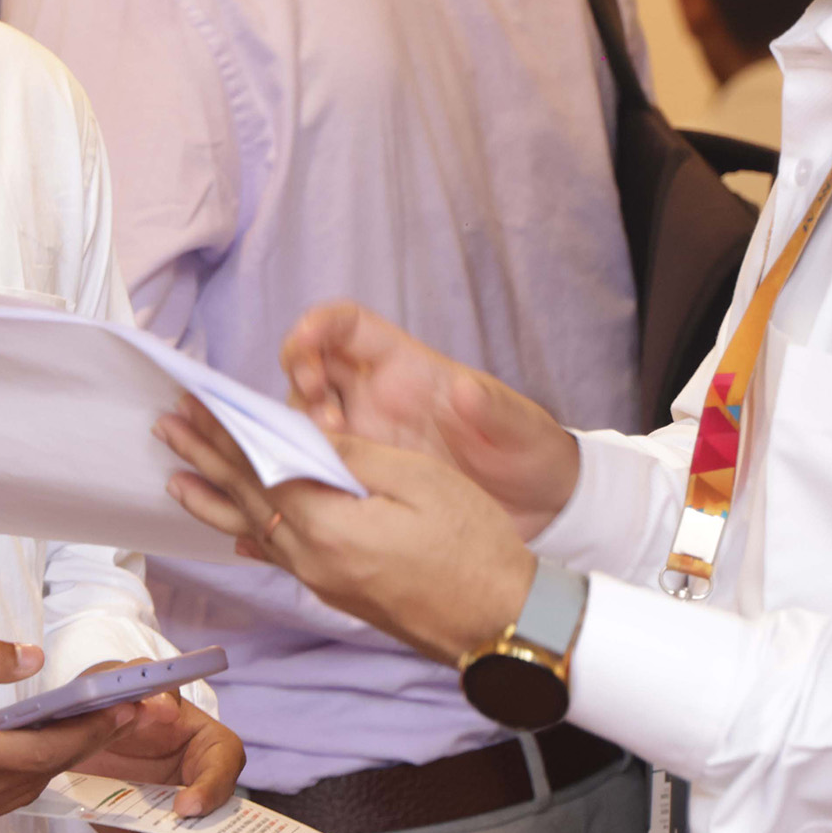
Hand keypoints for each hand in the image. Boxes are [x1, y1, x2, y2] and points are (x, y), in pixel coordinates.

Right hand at [0, 640, 134, 832]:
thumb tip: (33, 659)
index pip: (43, 749)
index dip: (91, 729)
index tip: (126, 705)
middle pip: (43, 772)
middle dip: (87, 741)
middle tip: (123, 707)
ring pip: (27, 788)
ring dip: (61, 757)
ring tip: (92, 721)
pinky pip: (5, 798)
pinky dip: (31, 770)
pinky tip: (42, 742)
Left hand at [71, 691, 242, 832]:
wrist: (74, 737)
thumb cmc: (110, 701)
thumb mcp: (120, 680)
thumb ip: (143, 682)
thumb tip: (164, 704)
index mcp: (205, 743)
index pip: (226, 764)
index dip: (212, 788)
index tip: (185, 807)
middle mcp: (198, 785)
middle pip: (215, 822)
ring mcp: (173, 818)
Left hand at [160, 401, 534, 665]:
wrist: (503, 624)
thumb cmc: (474, 547)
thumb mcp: (419, 480)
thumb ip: (351, 457)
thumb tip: (300, 436)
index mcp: (327, 527)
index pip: (258, 469)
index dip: (223, 434)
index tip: (193, 405)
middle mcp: (313, 560)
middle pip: (246, 500)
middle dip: (205, 460)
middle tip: (167, 429)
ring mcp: (325, 581)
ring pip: (256, 530)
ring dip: (215, 498)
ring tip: (177, 479)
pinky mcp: (341, 593)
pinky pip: (281, 556)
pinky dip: (251, 534)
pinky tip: (236, 532)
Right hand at [278, 303, 580, 533]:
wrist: (535, 508)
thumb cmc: (527, 452)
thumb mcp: (519, 428)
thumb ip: (494, 409)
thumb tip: (465, 390)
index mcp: (406, 367)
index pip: (347, 327)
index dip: (319, 324)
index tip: (305, 340)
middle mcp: (375, 396)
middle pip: (311, 367)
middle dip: (299, 377)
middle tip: (316, 411)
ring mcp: (364, 436)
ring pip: (303, 416)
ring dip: (297, 426)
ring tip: (325, 453)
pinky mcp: (361, 474)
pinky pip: (315, 462)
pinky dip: (302, 465)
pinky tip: (313, 482)